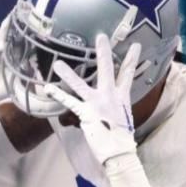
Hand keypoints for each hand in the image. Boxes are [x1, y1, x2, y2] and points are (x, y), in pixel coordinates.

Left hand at [46, 34, 138, 165]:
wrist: (119, 150)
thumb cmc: (121, 137)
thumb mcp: (122, 117)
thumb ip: (116, 106)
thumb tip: (113, 106)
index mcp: (122, 96)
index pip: (128, 74)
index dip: (132, 59)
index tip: (136, 45)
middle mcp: (110, 96)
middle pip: (107, 70)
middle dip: (104, 52)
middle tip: (101, 36)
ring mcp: (97, 103)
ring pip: (81, 85)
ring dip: (69, 74)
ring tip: (58, 63)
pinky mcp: (86, 112)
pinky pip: (70, 102)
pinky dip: (59, 95)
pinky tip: (48, 88)